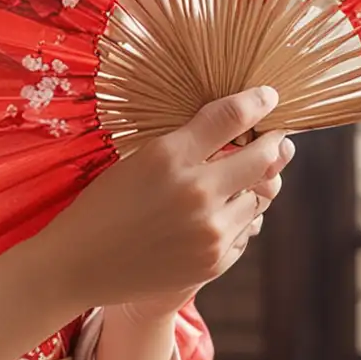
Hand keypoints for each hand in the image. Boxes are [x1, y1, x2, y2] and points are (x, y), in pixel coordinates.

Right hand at [37, 86, 293, 314]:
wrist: (81, 262)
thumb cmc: (105, 204)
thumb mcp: (138, 160)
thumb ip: (187, 145)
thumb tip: (240, 132)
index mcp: (169, 156)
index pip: (231, 117)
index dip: (258, 101)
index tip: (269, 96)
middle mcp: (196, 191)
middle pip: (262, 158)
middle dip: (275, 145)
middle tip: (279, 140)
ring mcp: (209, 231)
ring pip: (259, 198)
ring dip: (254, 187)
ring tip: (239, 183)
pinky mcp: (214, 262)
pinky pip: (245, 231)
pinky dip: (237, 220)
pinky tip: (215, 217)